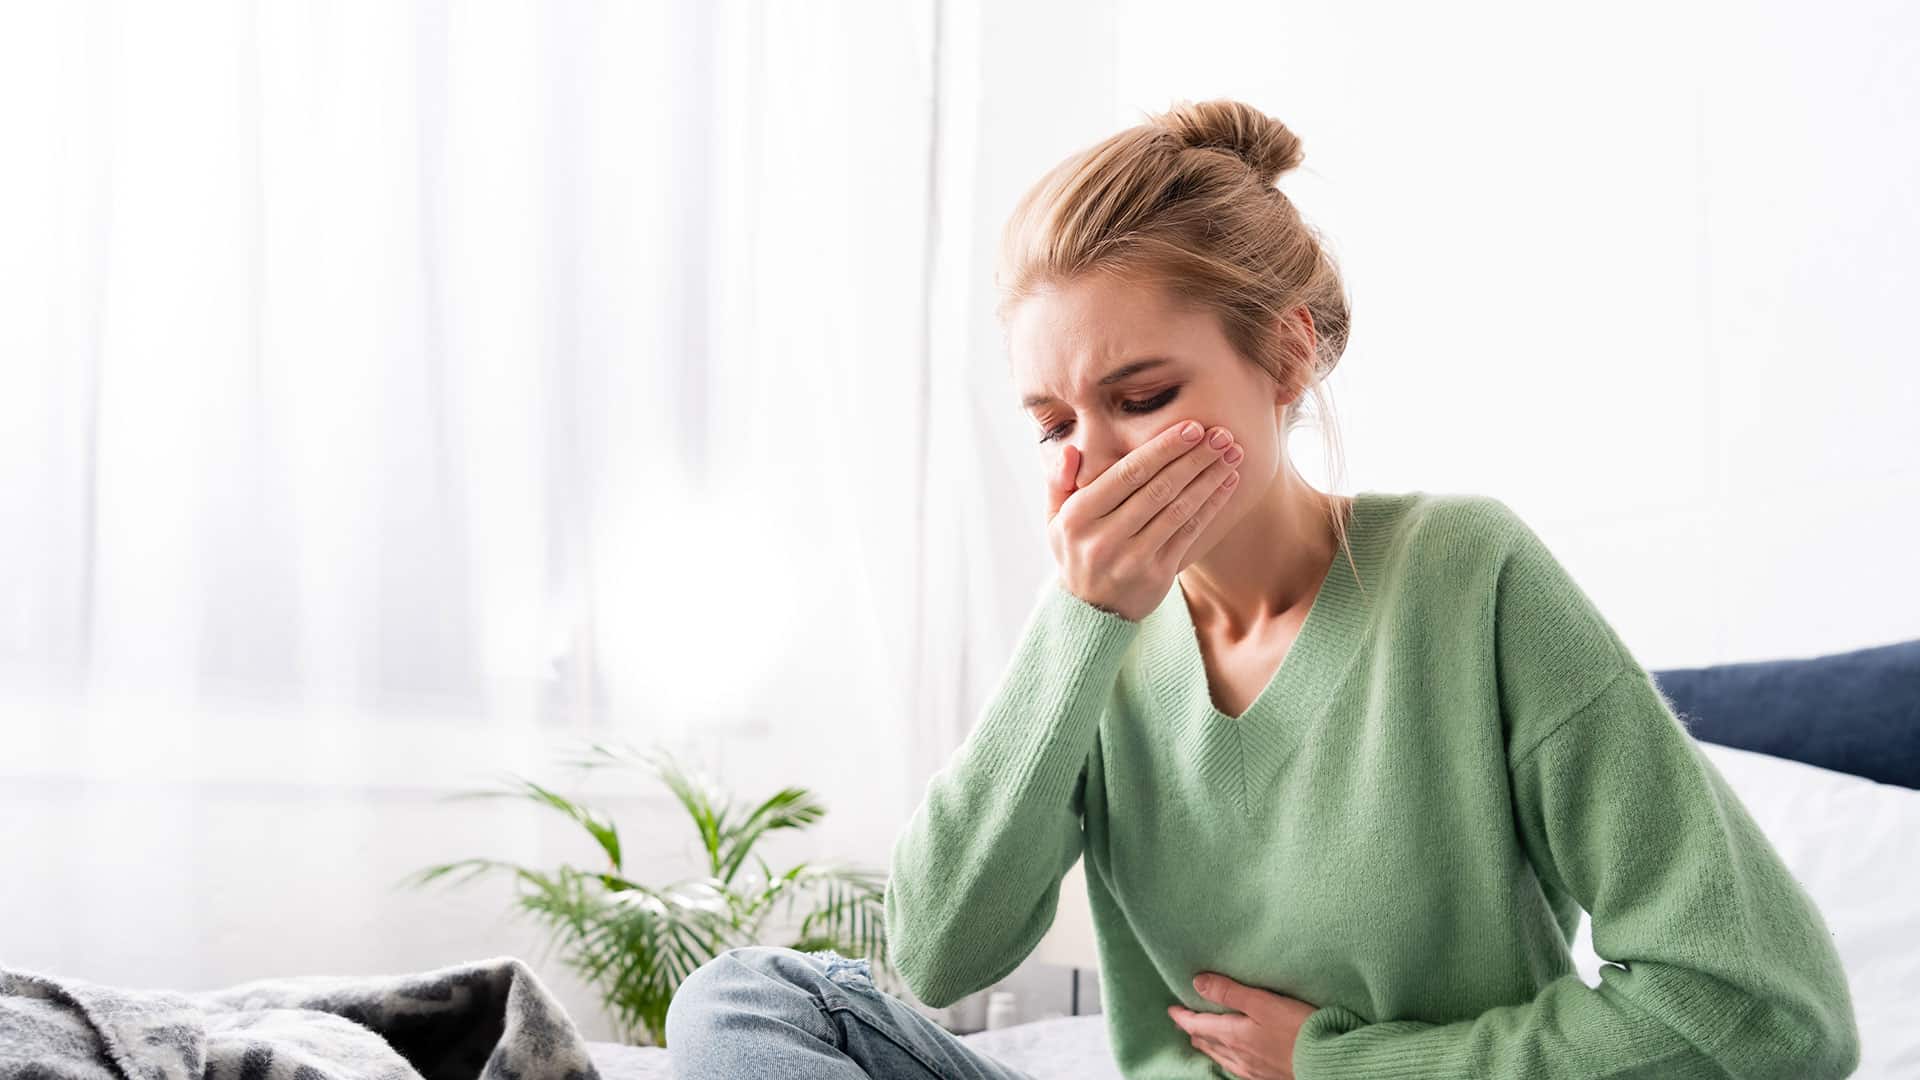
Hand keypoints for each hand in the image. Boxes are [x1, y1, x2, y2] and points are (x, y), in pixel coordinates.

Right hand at [1045, 419, 1241, 621]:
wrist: (1090, 611)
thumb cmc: (1077, 550)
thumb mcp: (1055, 518)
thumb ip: (1059, 481)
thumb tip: (1071, 450)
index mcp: (1077, 517)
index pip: (1126, 474)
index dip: (1162, 449)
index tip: (1190, 427)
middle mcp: (1103, 538)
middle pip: (1157, 489)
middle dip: (1193, 458)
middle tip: (1221, 434)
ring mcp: (1131, 559)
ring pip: (1178, 510)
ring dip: (1209, 478)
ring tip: (1233, 453)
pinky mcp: (1157, 574)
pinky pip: (1188, 533)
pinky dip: (1211, 505)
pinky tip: (1227, 483)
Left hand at [1168, 973, 1317, 1079]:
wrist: (1326, 1062)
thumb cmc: (1297, 1029)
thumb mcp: (1262, 1002)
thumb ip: (1230, 991)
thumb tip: (1197, 982)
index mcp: (1233, 1035)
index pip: (1198, 1026)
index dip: (1183, 1017)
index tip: (1172, 1009)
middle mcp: (1238, 1055)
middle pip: (1207, 1043)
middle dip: (1194, 1031)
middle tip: (1185, 1022)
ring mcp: (1251, 1070)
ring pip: (1221, 1057)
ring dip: (1208, 1046)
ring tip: (1202, 1039)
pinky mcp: (1266, 1077)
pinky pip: (1236, 1068)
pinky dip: (1226, 1058)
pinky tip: (1232, 1058)